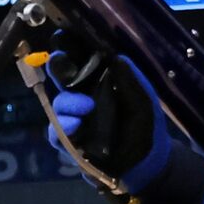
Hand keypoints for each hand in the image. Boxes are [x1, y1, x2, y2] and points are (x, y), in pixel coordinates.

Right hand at [45, 55, 166, 189]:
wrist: (147, 164)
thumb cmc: (146, 127)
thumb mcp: (143, 101)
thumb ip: (131, 80)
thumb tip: (116, 57)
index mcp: (101, 83)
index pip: (81, 62)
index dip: (71, 50)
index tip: (65, 39)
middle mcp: (84, 98)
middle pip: (62, 79)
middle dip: (57, 68)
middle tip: (57, 60)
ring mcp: (76, 120)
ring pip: (59, 105)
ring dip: (68, 104)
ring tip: (86, 108)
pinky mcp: (71, 143)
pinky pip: (56, 133)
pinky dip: (62, 128)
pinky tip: (75, 126)